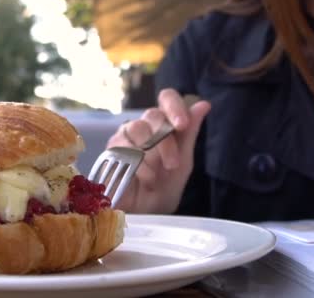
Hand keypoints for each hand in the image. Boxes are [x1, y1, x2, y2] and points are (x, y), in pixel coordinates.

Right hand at [105, 89, 210, 213]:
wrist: (144, 214)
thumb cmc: (164, 188)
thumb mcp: (183, 163)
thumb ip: (189, 134)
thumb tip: (204, 104)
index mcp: (164, 125)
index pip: (167, 98)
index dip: (174, 106)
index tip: (182, 124)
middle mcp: (144, 127)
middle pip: (152, 115)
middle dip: (166, 141)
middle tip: (172, 165)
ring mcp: (125, 137)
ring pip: (136, 129)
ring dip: (151, 155)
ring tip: (155, 177)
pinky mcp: (110, 151)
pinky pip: (122, 147)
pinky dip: (137, 165)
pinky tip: (143, 179)